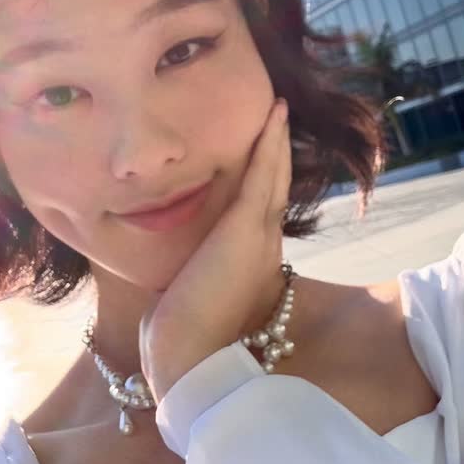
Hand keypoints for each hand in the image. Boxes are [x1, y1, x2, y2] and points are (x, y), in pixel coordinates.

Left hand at [139, 97, 291, 403]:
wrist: (187, 354)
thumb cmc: (183, 334)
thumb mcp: (194, 293)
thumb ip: (198, 274)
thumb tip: (183, 268)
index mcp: (253, 261)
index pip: (263, 209)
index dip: (268, 178)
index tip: (266, 152)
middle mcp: (263, 244)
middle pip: (276, 187)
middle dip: (278, 153)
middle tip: (280, 117)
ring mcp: (258, 235)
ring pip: (274, 176)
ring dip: (277, 140)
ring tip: (279, 109)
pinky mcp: (246, 228)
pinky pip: (264, 176)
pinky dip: (270, 145)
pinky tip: (273, 118)